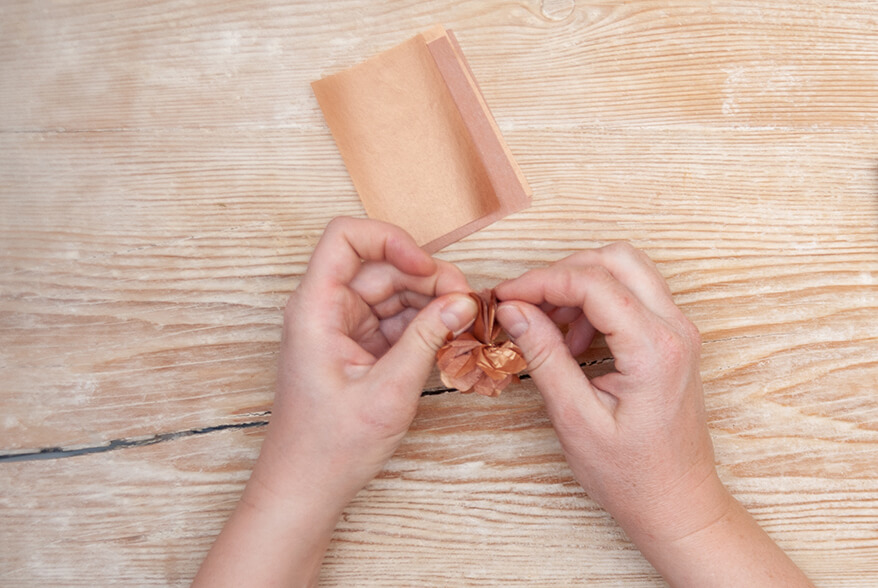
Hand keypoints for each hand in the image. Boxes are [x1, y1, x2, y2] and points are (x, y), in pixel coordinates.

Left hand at [260, 216, 476, 502]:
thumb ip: (425, 340)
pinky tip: (448, 340)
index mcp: (316, 308)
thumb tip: (461, 301)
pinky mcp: (358, 345)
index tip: (426, 268)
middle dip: (427, 279)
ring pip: (393, 291)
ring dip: (430, 302)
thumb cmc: (329, 447)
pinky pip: (395, 318)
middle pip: (381, 267)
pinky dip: (423, 325)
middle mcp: (326, 309)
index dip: (389, 239)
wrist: (306, 487)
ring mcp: (343, 326)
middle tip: (465, 305)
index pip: (345, 237)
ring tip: (463, 325)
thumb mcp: (387, 392)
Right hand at [494, 243, 811, 586]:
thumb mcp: (575, 418)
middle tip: (525, 302)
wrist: (677, 503)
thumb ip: (545, 356)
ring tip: (548, 326)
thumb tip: (514, 310)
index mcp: (654, 349)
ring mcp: (679, 331)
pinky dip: (597, 302)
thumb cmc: (631, 475)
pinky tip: (573, 340)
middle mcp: (675, 329)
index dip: (540, 281)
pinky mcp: (673, 339)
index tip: (505, 296)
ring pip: (627, 269)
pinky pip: (634, 294)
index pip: (592, 283)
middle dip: (563, 272)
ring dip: (581, 284)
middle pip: (616, 258)